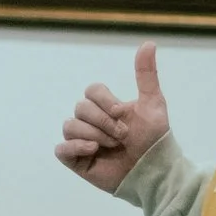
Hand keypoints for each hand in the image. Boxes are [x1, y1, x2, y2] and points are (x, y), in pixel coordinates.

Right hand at [55, 41, 169, 193]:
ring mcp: (81, 140)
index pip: (91, 91)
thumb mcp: (153, 104)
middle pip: (80, 107)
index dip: (104, 100)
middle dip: (103, 121)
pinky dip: (76, 147)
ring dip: (95, 135)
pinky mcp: (75, 159)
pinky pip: (61, 148)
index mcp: (106, 107)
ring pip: (70, 126)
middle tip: (122, 135)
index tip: (122, 112)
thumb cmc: (154, 140)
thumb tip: (148, 43)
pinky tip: (94, 151)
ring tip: (112, 146)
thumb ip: (146, 75)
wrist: (154, 172)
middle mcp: (91, 122)